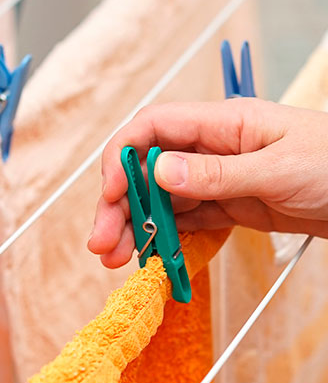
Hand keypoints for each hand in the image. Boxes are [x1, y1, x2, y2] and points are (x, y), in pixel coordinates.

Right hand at [90, 99, 327, 267]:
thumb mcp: (280, 170)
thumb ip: (217, 174)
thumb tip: (157, 172)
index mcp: (224, 124)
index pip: (153, 128)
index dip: (123, 156)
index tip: (113, 193)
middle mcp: (214, 148)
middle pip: (149, 170)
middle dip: (120, 204)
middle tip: (102, 242)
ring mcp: (222, 179)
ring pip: (163, 200)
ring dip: (136, 228)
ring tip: (118, 259)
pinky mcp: (234, 207)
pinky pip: (189, 221)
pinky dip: (166, 239)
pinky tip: (152, 257)